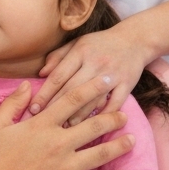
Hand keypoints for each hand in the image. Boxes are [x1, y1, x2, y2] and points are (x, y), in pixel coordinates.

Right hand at [0, 77, 133, 169]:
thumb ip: (13, 103)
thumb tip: (29, 83)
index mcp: (41, 126)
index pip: (73, 100)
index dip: (93, 87)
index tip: (107, 79)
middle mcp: (58, 144)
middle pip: (94, 125)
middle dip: (113, 117)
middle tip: (125, 113)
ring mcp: (65, 168)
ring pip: (101, 153)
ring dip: (119, 145)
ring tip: (132, 139)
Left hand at [30, 25, 151, 125]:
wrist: (134, 40)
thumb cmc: (100, 44)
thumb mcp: (78, 43)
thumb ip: (58, 56)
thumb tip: (41, 73)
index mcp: (80, 51)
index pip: (59, 76)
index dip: (45, 94)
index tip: (33, 109)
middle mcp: (96, 62)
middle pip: (72, 90)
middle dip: (56, 108)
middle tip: (44, 123)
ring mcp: (112, 74)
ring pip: (92, 99)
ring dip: (78, 116)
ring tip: (65, 129)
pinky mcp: (127, 84)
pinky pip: (114, 104)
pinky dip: (104, 116)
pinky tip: (93, 126)